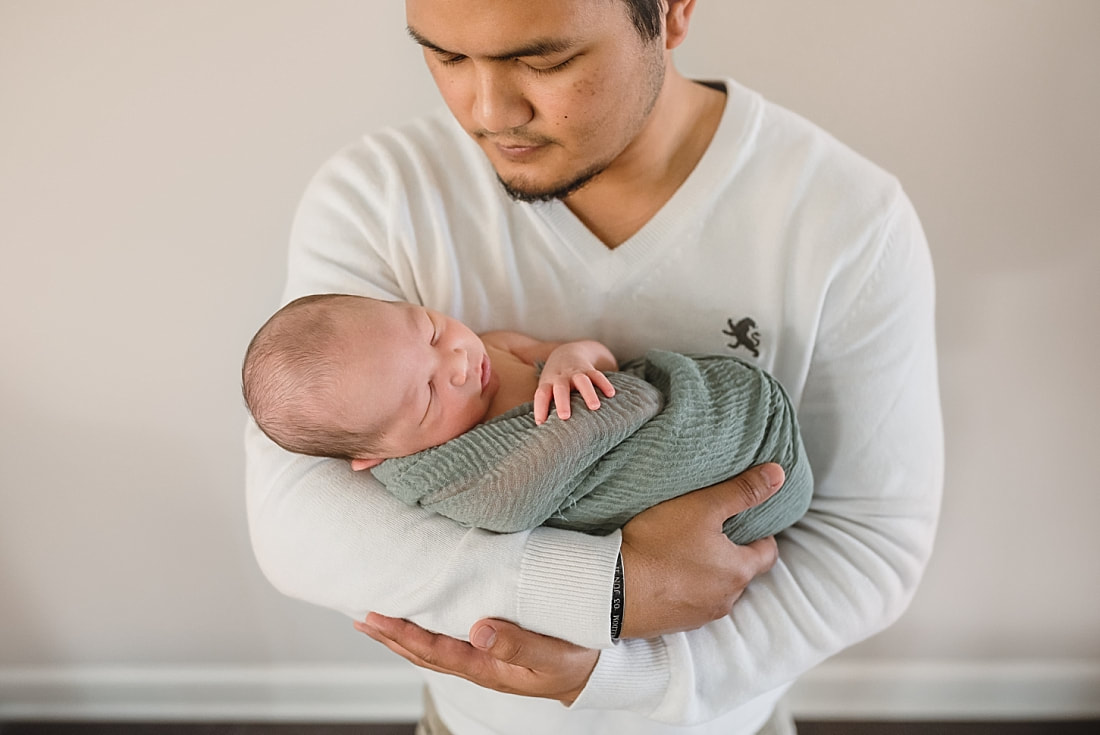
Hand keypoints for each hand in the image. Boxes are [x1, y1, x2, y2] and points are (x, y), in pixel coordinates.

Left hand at [355, 613, 599, 704]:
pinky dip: (425, 629)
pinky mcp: (490, 647)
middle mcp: (478, 664)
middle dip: (390, 636)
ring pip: (432, 647)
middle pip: (423, 652)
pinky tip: (417, 617)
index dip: (403, 635)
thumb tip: (479, 630)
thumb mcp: (551, 656)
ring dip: (402, 634)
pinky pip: (448, 639)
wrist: (592, 673)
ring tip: (376, 618)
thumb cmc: (574, 663)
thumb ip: (517, 645)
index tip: (376, 618)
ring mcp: (482, 658)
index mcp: (487, 668)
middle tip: (361, 617)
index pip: (434, 651)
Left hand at [534, 341, 616, 423]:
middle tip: (564, 416)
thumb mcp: (547, 388)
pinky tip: (611, 394)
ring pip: (582, 381)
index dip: (540, 408)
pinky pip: (598, 375)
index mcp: (548, 383)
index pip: (542, 395)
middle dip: (562, 402)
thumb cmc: (555, 380)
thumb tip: (544, 432)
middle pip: (561, 388)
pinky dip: (604, 384)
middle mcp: (561, 378)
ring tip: (595, 407)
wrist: (566, 352)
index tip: (540, 423)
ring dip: (588, 393)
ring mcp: (576, 373)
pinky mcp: (589, 370)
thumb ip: (547, 405)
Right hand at [619, 463, 783, 637]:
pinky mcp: (672, 625)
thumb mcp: (702, 507)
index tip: (744, 522)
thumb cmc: (657, 545)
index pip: (768, 552)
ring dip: (705, 575)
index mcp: (739, 571)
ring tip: (681, 551)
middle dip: (729, 554)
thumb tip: (778, 475)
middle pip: (740, 573)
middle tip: (708, 532)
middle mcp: (725, 600)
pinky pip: (687, 604)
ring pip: (714, 590)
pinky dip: (682, 590)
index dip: (759, 534)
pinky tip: (662, 573)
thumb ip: (741, 491)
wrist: (610, 589)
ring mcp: (698, 616)